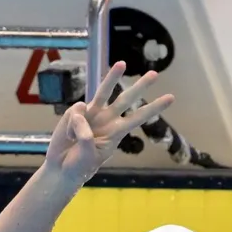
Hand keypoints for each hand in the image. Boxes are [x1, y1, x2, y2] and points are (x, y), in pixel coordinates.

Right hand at [43, 61, 173, 185]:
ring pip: (104, 91)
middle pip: (126, 99)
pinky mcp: (75, 112)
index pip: (139, 117)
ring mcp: (92, 113)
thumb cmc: (80, 166)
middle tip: (155, 74)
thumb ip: (86, 137)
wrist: (61, 168)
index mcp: (117, 132)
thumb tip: (80, 116)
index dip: (154, 107)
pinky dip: (72, 126)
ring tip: (122, 64)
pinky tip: (69, 137)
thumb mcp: (89, 156)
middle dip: (140, 86)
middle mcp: (108, 119)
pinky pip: (77, 112)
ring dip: (113, 77)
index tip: (171, 98)